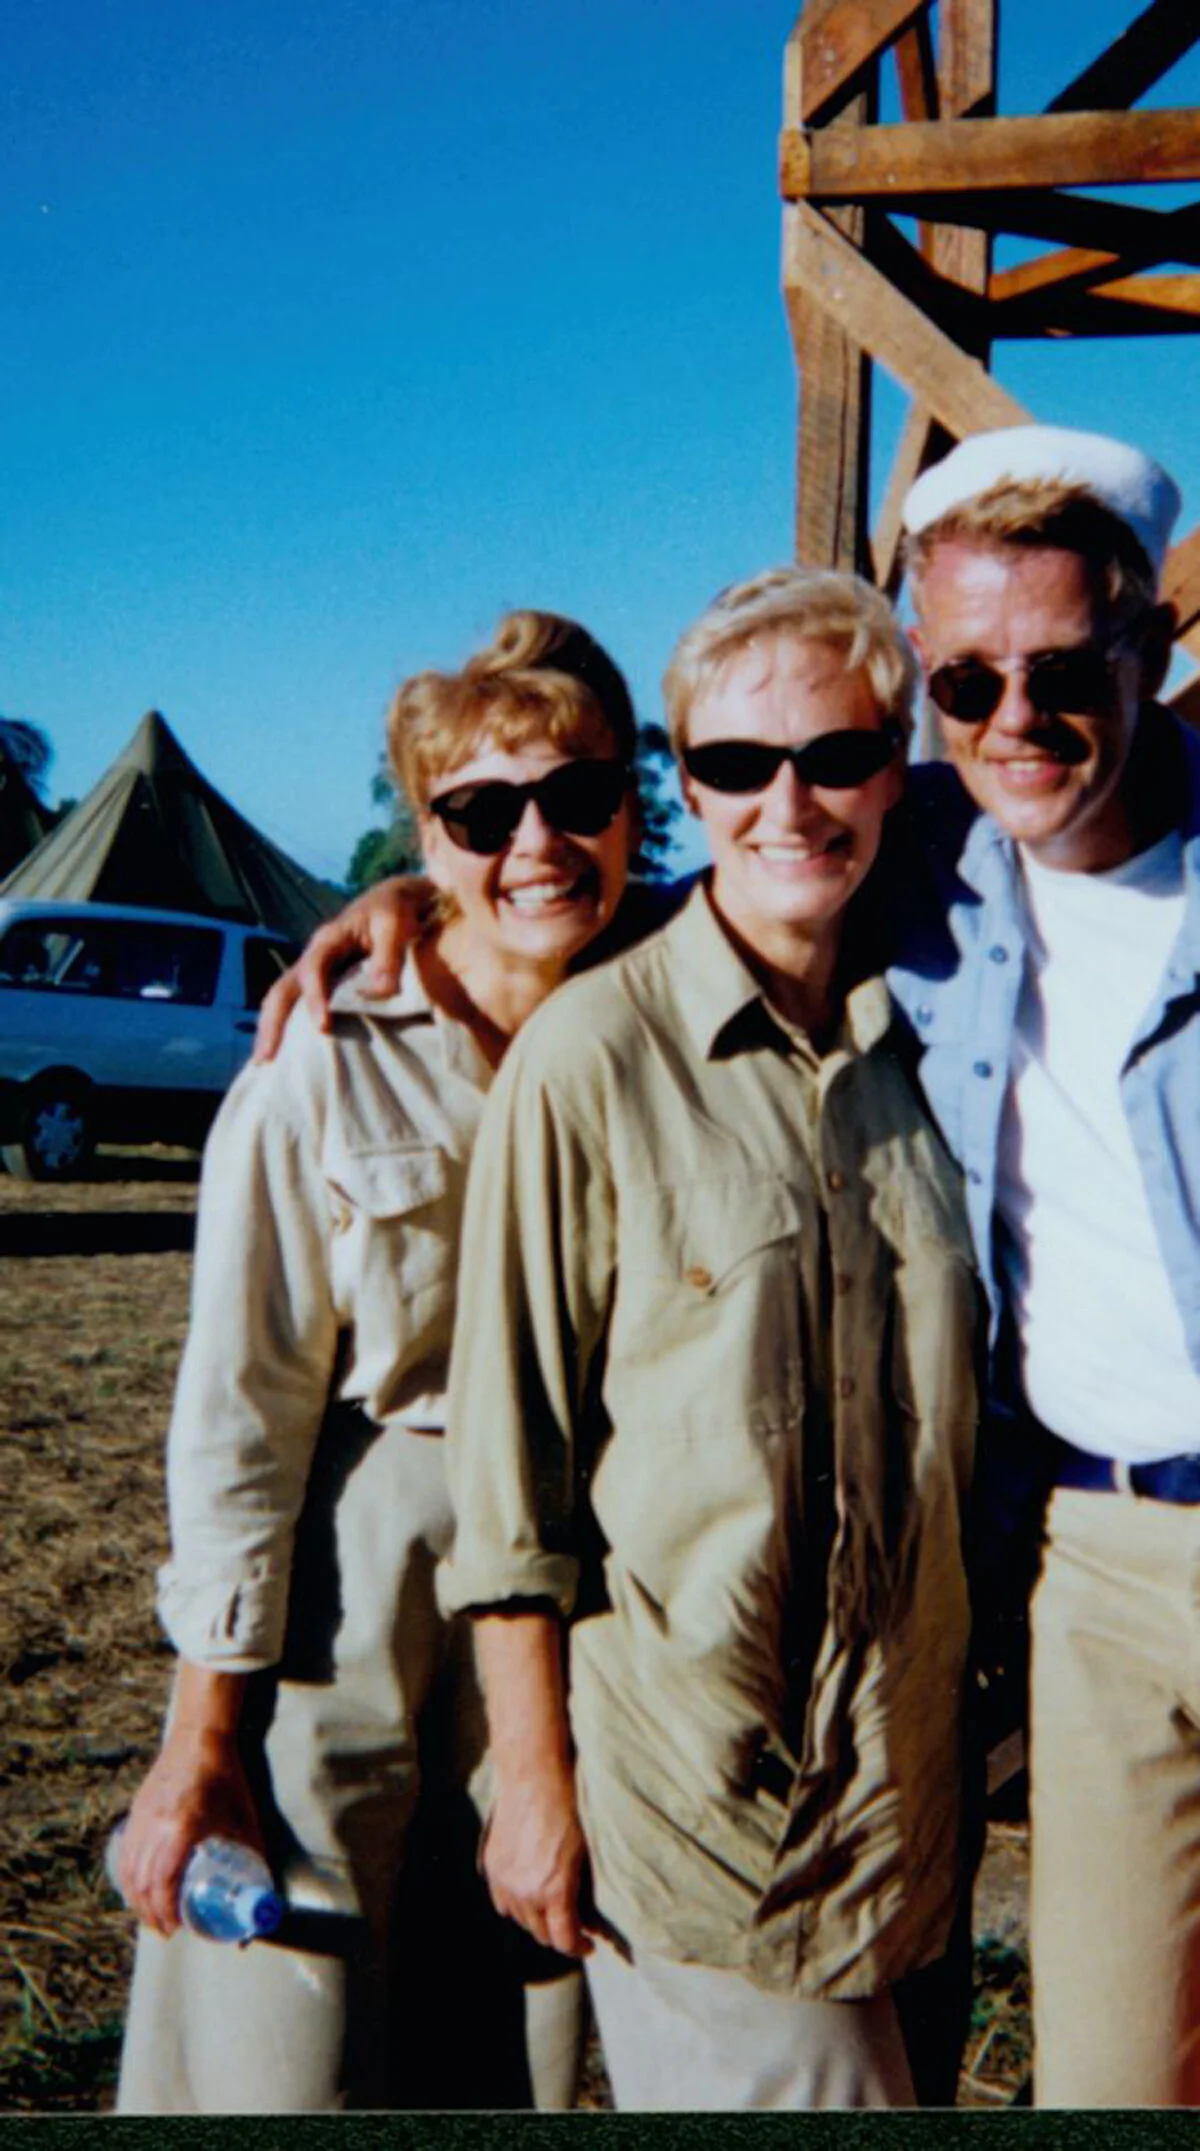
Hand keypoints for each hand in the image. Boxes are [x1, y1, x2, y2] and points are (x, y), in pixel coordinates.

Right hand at [116, 1725, 264, 1937]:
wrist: (200, 1737)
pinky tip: (136, 1888)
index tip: (177, 1928)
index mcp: (182, 1828)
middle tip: (166, 1930)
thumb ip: (254, 1855)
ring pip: (129, 1870)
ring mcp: (141, 1818)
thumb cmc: (227, 1778)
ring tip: (151, 1916)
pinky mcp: (135, 1812)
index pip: (164, 1883)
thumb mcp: (246, 1818)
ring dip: (136, 1899)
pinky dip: (127, 1877)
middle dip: (152, 1913)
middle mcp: (155, 1826)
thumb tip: (265, 1893)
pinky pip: (125, 1853)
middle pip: (144, 1883)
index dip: (167, 1911)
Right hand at [253, 876, 435, 1059]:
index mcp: (330, 939)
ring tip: (264, 1063)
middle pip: (282, 989)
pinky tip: (285, 1055)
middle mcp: (314, 956)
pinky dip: (287, 1028)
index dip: (314, 996)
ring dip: (271, 1029)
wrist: (394, 901)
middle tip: (267, 1058)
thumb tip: (384, 990)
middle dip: (272, 1023)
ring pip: (282, 999)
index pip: (314, 968)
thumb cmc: (396, 910)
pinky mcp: (322, 983)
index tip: (322, 1025)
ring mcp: (314, 970)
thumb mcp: (395, 923)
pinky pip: (296, 1005)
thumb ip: (389, 954)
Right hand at [482, 1761, 591, 1957]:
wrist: (533, 1775)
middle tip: (575, 1926)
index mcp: (553, 1890)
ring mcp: (504, 1880)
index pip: (563, 1940)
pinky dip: (516, 1904)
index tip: (588, 1945)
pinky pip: (502, 1900)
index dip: (579, 1947)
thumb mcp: (586, 1854)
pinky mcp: (492, 1866)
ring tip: (552, 1909)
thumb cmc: (569, 1808)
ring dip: (537, 1920)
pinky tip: (529, 1893)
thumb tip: (593, 1921)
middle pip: (541, 1934)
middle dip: (559, 1934)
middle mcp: (525, 1892)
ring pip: (520, 1919)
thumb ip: (585, 1892)